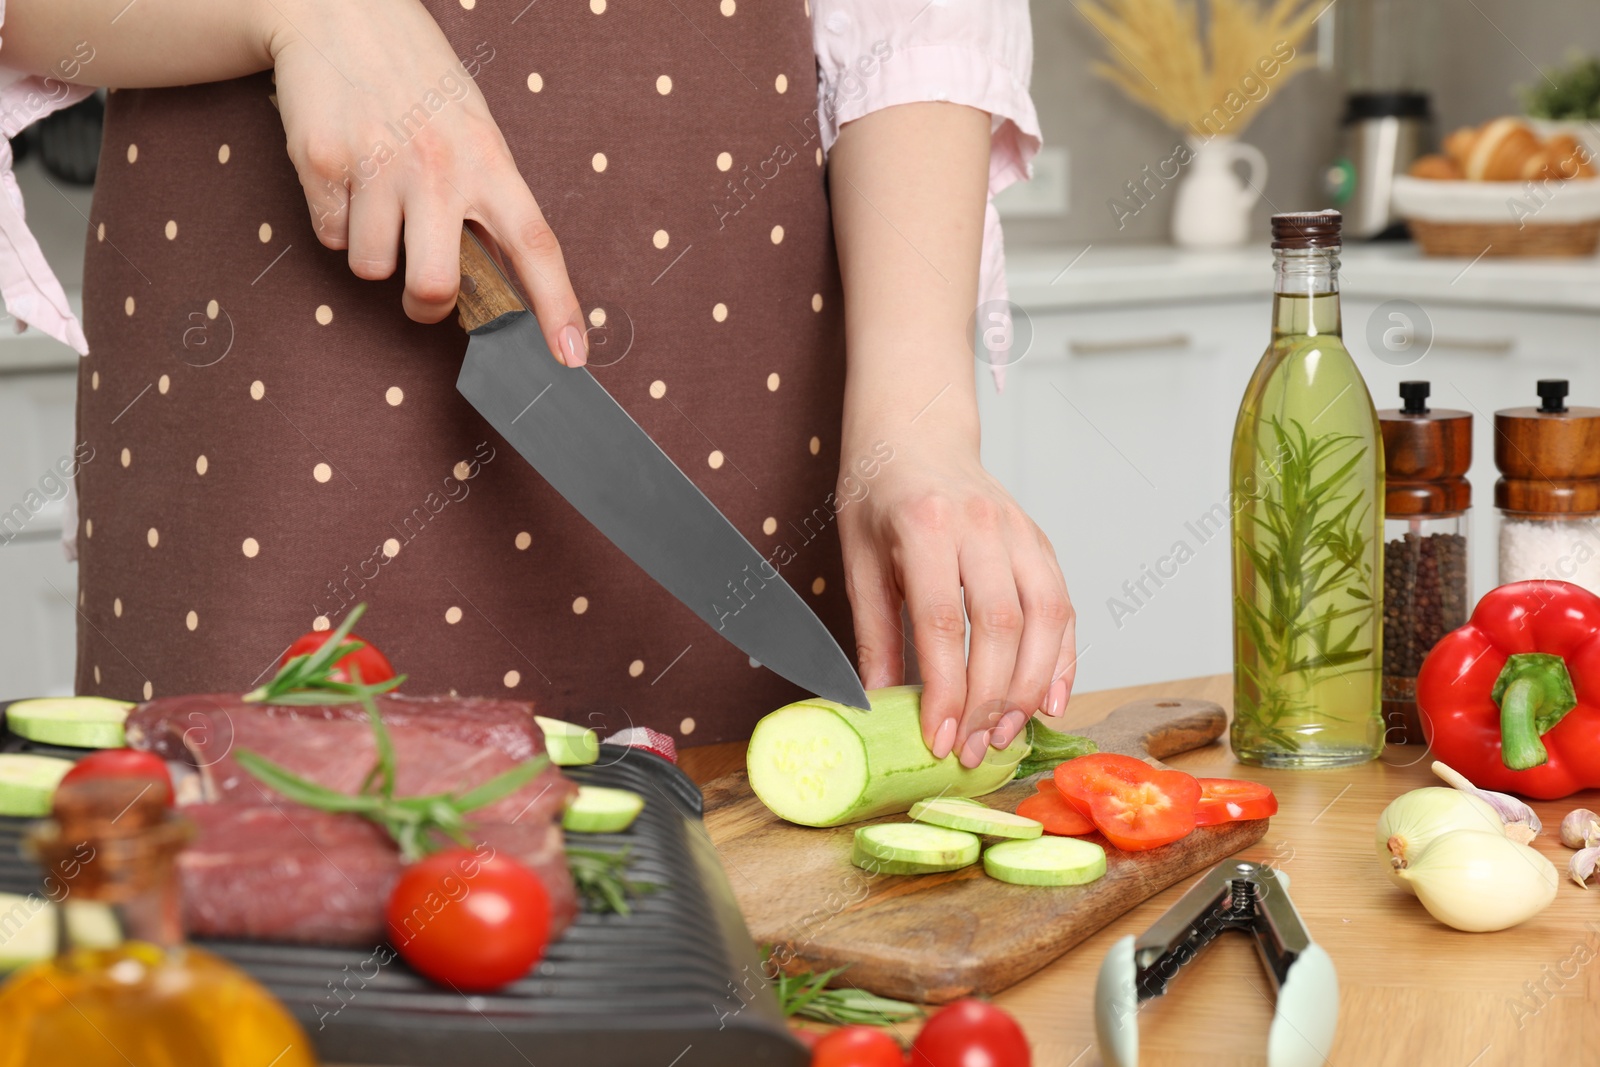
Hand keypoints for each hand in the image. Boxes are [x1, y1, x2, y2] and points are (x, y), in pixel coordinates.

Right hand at [264, 0, 586, 361]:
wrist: (337, 9)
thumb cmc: (418, 80)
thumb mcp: (474, 129)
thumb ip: (488, 201)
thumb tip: (497, 283)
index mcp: (490, 159)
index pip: (536, 245)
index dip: (557, 306)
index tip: (570, 356)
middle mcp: (437, 166)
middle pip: (434, 289)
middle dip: (425, 306)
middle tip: (423, 288)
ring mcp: (377, 165)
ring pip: (371, 269)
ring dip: (374, 251)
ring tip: (378, 196)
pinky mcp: (320, 163)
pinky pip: (331, 235)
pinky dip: (336, 219)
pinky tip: (347, 173)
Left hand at [837, 430, 1076, 767]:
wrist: (915, 429)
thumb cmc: (878, 493)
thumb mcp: (859, 559)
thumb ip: (872, 632)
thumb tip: (878, 706)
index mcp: (924, 526)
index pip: (943, 621)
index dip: (946, 689)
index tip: (939, 738)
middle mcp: (981, 525)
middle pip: (1000, 626)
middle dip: (989, 699)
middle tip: (973, 750)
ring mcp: (1018, 531)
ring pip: (1044, 618)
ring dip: (1030, 686)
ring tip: (1007, 734)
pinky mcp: (1038, 541)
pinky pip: (1062, 605)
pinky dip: (1062, 657)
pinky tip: (1050, 699)